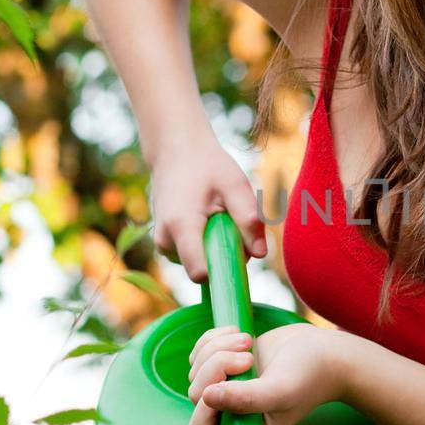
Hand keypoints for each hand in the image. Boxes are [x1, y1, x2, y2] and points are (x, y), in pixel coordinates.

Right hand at [150, 135, 268, 282]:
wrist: (175, 151)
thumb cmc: (207, 166)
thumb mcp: (234, 184)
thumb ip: (249, 219)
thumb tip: (261, 254)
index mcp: (181, 226)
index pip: (200, 273)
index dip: (225, 272)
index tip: (241, 256)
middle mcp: (165, 241)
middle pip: (206, 268)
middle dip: (225, 252)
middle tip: (229, 219)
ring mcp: (163, 244)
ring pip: (202, 262)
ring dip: (217, 245)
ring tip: (216, 214)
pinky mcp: (166, 245)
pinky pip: (196, 255)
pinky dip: (207, 242)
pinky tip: (207, 219)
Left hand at [184, 322, 342, 424]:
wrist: (323, 352)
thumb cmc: (308, 377)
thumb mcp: (280, 391)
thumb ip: (246, 399)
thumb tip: (207, 396)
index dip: (204, 409)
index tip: (230, 384)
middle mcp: (229, 417)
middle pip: (195, 394)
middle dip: (218, 367)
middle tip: (249, 358)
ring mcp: (224, 390)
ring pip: (195, 369)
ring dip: (219, 348)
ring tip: (249, 343)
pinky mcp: (223, 366)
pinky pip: (198, 352)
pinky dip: (214, 338)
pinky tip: (242, 335)